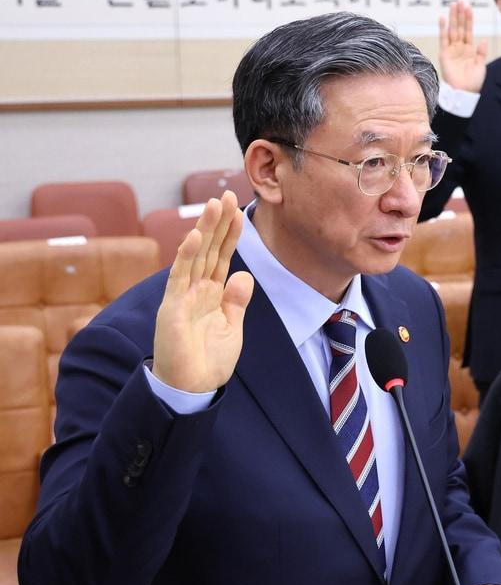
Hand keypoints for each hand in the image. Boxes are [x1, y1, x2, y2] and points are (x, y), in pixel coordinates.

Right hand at [151, 191, 253, 393]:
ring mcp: (182, 297)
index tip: (241, 211)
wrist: (192, 390)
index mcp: (211, 294)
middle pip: (209, 250)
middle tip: (227, 195)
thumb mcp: (231, 328)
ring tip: (214, 204)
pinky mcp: (172, 308)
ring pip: (195, 256)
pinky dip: (188, 256)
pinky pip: (180, 278)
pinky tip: (195, 237)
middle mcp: (195, 290)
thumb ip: (236, 301)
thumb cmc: (208, 362)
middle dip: (218, 223)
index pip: (222, 257)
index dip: (231, 235)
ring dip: (205, 230)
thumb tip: (244, 274)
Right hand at [438, 0, 488, 92]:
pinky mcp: (444, 54)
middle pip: (460, 27)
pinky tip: (443, 18)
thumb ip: (481, 52)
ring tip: (453, 5)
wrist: (464, 93)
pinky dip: (443, 28)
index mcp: (469, 49)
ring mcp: (451, 50)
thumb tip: (483, 39)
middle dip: (460, 14)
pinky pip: (443, 39)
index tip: (468, 7)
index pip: (468, 30)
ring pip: (453, 30)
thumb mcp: (480, 65)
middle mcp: (459, 47)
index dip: (468, 19)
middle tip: (460, 0)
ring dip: (453, 18)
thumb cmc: (473, 82)